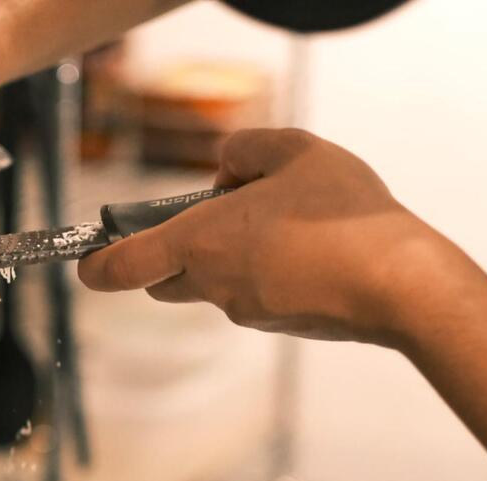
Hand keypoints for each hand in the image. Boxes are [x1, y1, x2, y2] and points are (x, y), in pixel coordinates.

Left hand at [77, 129, 464, 347]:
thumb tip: (226, 170)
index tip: (86, 263)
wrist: (399, 284)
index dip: (98, 266)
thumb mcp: (295, 151)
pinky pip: (253, 295)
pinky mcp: (277, 325)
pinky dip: (261, 274)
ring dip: (225, 258)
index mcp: (200, 242)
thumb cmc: (343, 214)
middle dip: (167, 255)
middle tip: (208, 218)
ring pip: (213, 285)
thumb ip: (247, 150)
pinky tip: (307, 249)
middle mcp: (213, 283)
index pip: (124, 266)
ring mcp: (245, 311)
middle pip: (164, 279)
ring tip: (281, 221)